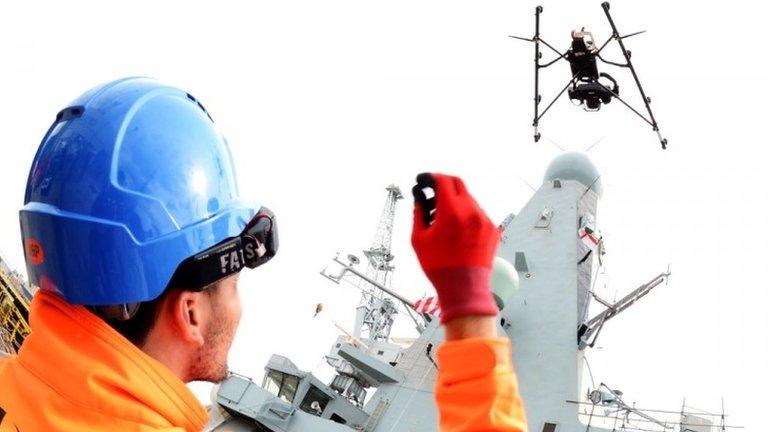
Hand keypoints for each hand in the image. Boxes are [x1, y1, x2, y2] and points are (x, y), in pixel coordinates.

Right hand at [411, 173, 498, 323]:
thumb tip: (419, 198)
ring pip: (469, 199)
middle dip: (444, 184)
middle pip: (458, 184)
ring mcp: (484, 220)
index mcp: (451, 212)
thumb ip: (418, 213)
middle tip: (433, 192)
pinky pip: (477, 214)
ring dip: (455, 202)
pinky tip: (456, 230)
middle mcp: (471, 211)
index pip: (443, 180)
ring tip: (443, 219)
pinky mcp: (492, 229)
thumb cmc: (439, 266)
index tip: (423, 180)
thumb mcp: (419, 239)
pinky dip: (466, 215)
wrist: (464, 288)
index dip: (430, 177)